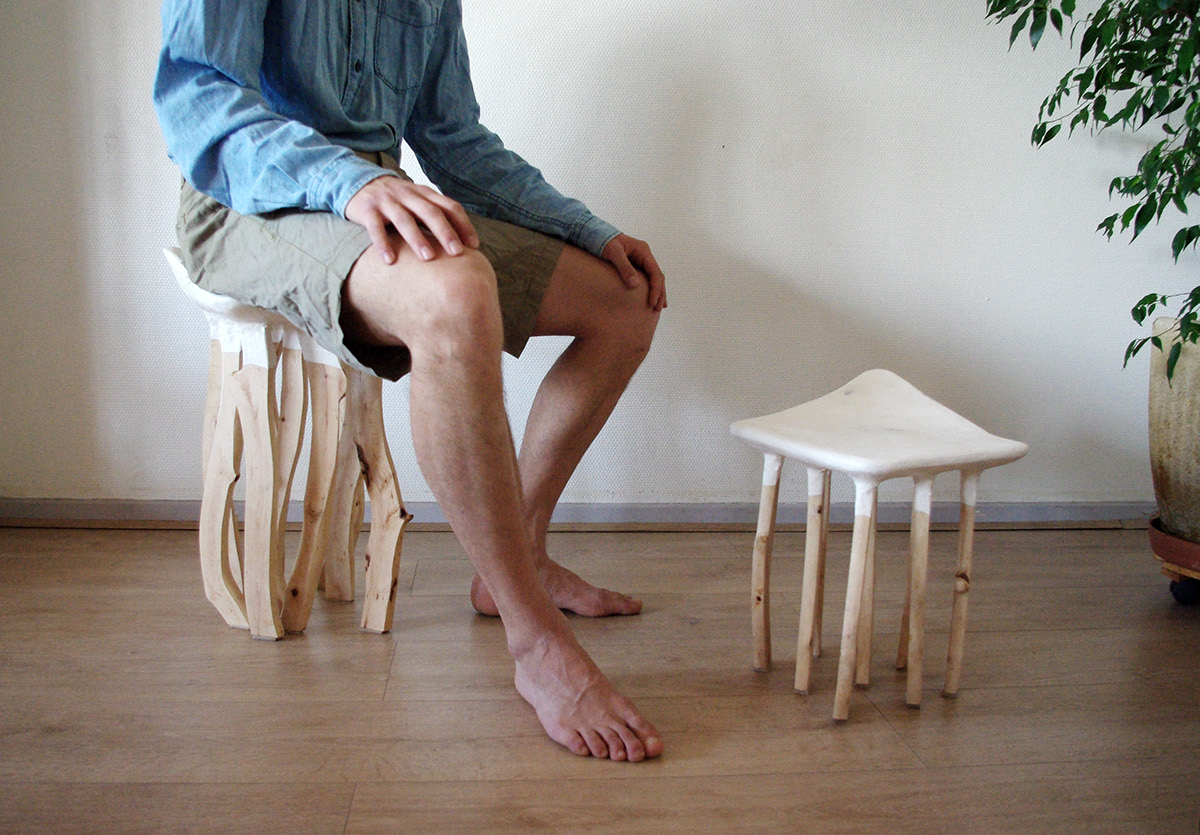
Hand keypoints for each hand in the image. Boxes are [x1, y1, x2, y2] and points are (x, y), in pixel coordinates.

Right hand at [345, 175, 478, 264]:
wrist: (358, 183)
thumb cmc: (396, 200)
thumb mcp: (418, 201)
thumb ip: (437, 214)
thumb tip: (463, 241)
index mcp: (424, 193)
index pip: (449, 206)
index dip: (463, 225)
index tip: (473, 246)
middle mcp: (407, 195)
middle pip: (430, 212)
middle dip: (445, 233)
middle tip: (457, 253)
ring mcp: (387, 201)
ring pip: (404, 220)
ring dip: (417, 239)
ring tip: (428, 258)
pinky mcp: (367, 210)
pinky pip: (375, 227)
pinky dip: (382, 243)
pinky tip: (390, 260)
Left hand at [601, 233, 666, 311]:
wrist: (597, 235)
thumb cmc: (604, 242)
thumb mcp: (613, 253)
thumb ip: (624, 267)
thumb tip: (635, 285)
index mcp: (643, 251)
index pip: (655, 273)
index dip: (656, 289)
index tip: (652, 302)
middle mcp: (645, 255)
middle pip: (658, 277)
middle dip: (660, 293)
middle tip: (658, 309)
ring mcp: (641, 260)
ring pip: (654, 278)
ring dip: (658, 292)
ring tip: (659, 307)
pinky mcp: (635, 265)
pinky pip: (646, 278)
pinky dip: (650, 288)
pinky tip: (651, 298)